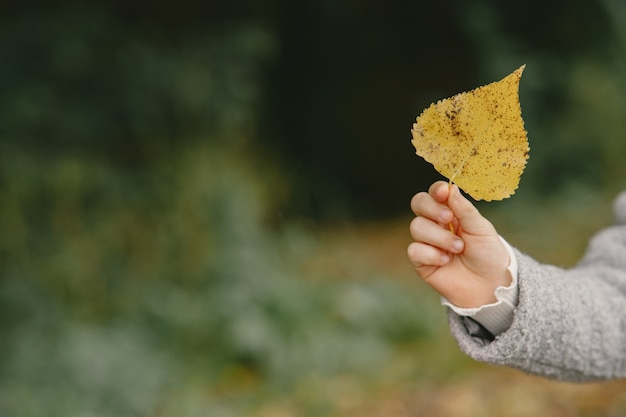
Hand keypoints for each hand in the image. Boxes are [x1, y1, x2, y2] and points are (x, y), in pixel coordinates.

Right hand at [407, 181, 510, 307]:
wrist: (489, 285)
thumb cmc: (488, 254)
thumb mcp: (481, 228)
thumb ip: (464, 209)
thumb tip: (450, 188)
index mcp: (451, 211)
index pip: (436, 193)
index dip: (436, 190)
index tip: (443, 192)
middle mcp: (436, 223)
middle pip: (418, 203)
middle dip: (431, 208)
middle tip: (448, 218)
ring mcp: (427, 241)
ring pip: (416, 227)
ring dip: (439, 237)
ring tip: (458, 248)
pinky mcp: (421, 260)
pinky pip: (414, 250)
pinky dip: (431, 254)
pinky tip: (445, 261)